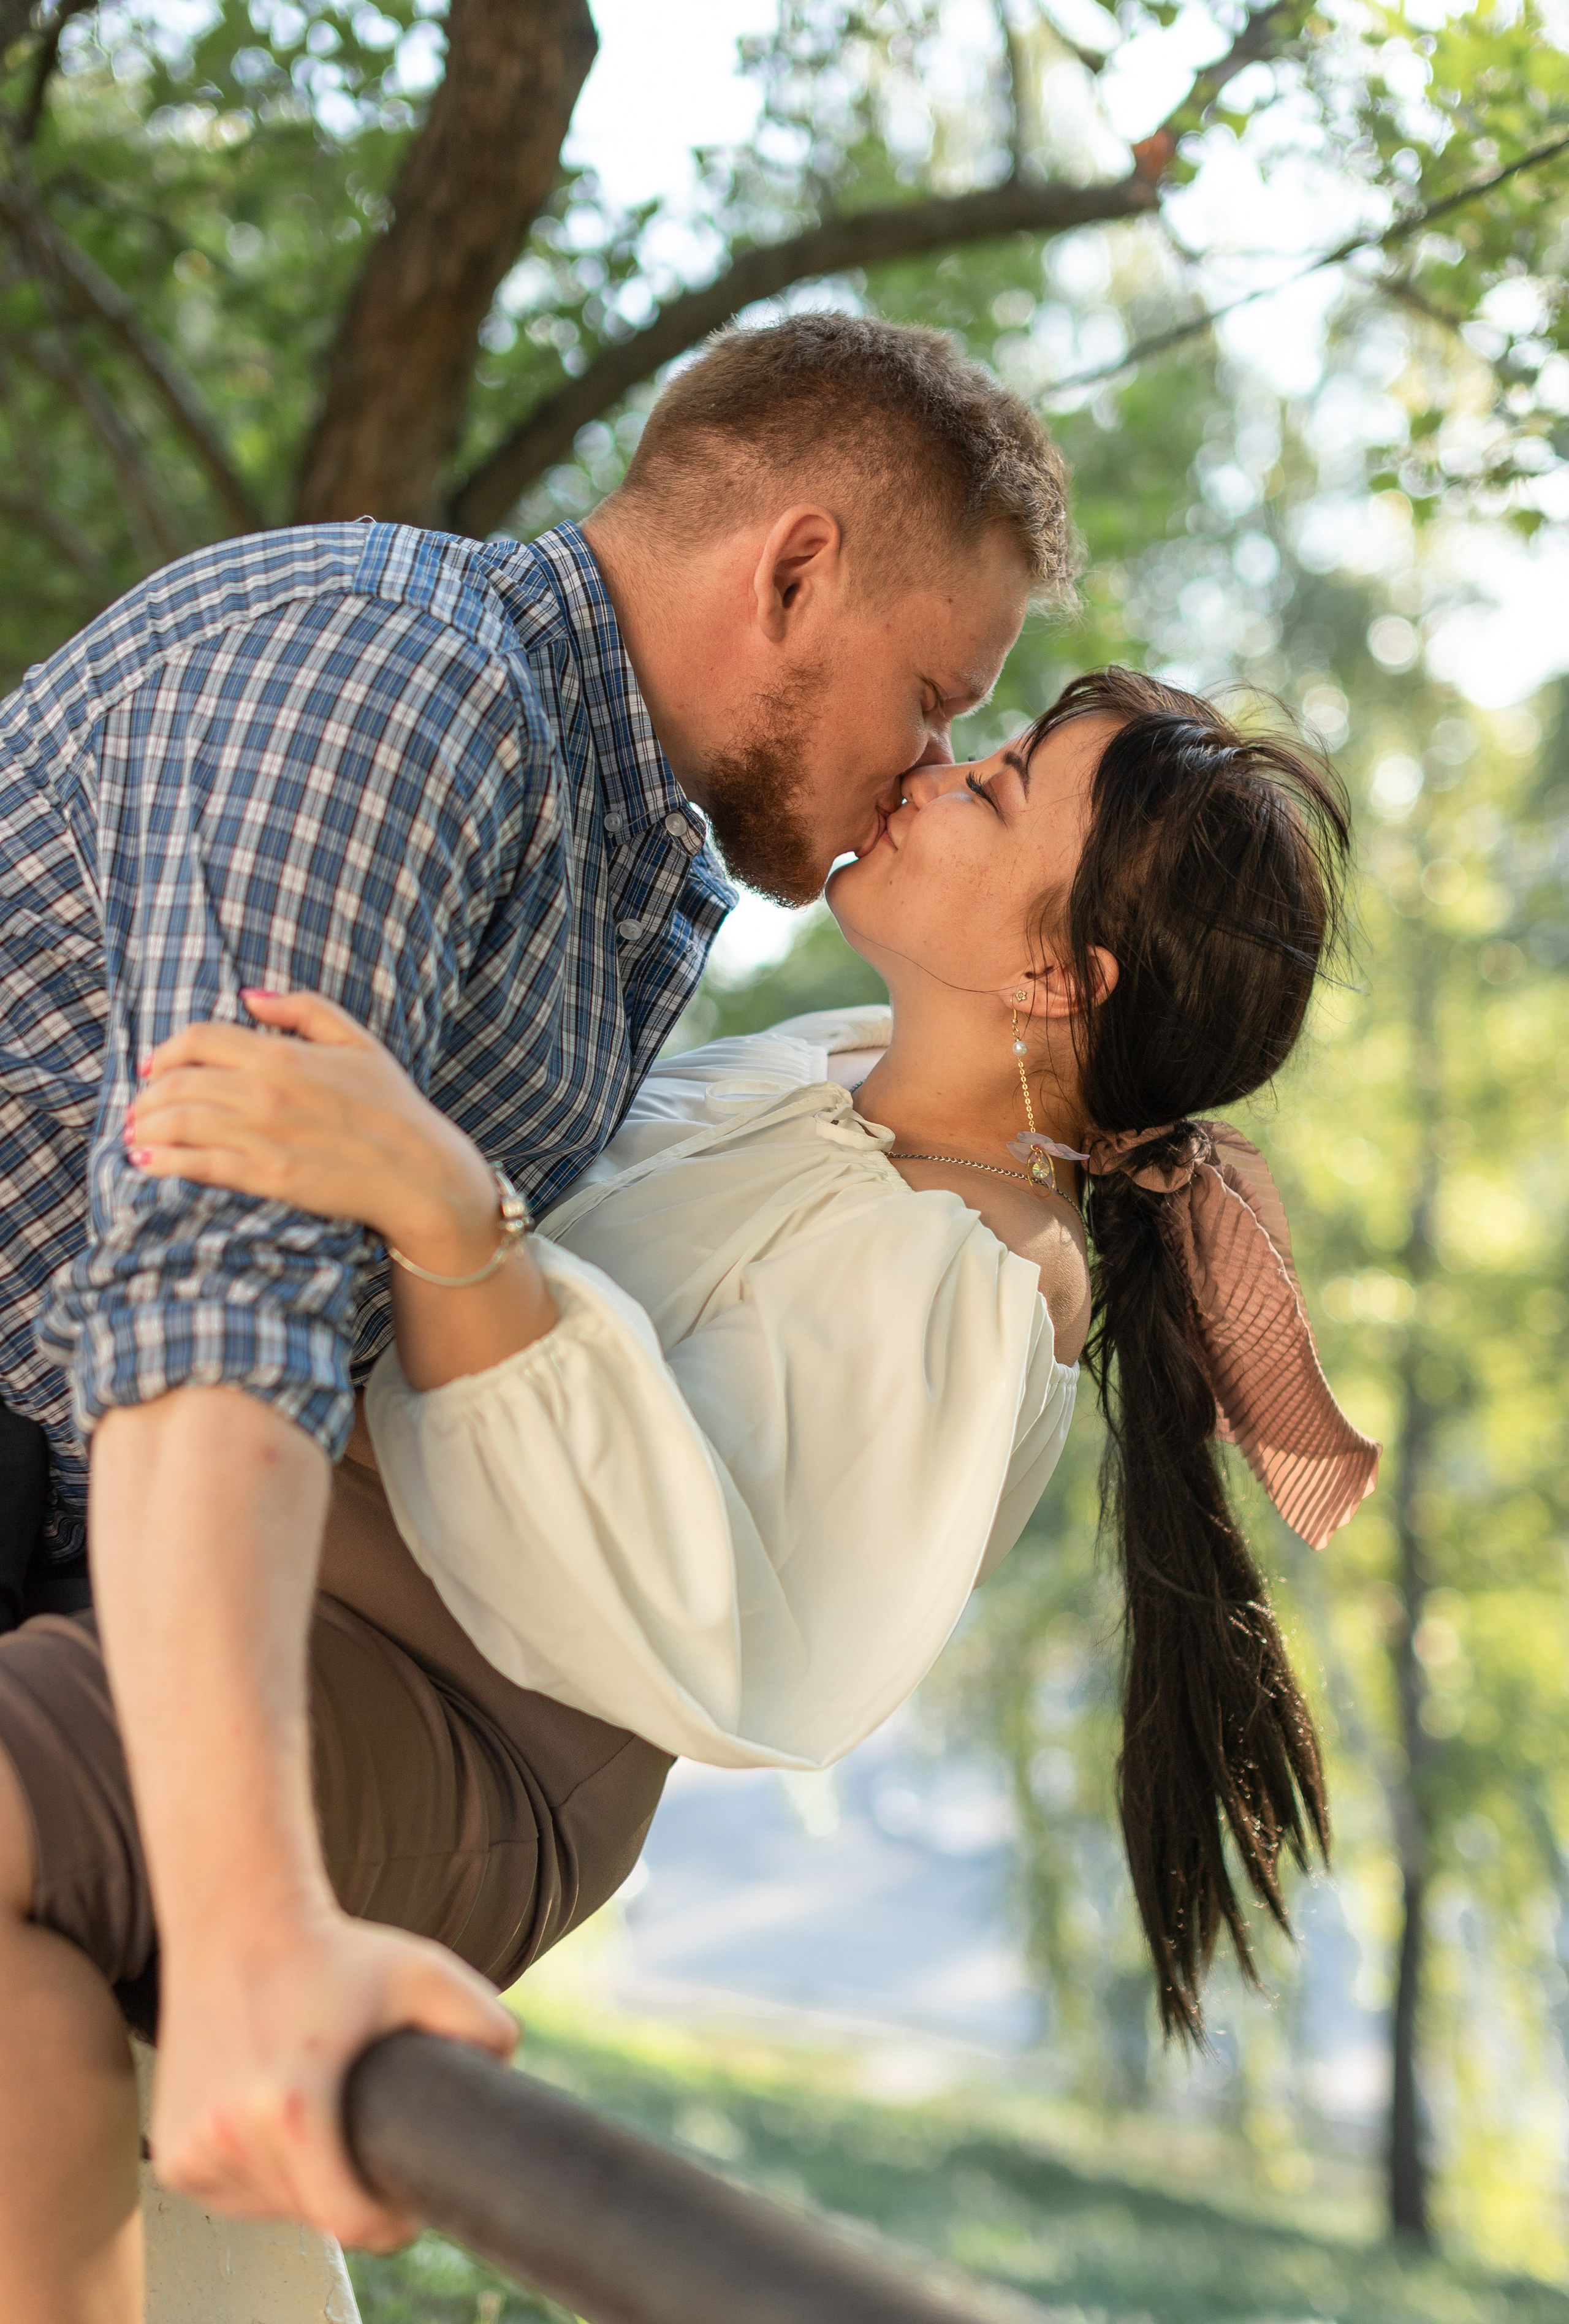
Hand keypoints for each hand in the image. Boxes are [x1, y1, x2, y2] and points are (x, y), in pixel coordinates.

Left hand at [129, 990, 499, 1270]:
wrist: (420, 1173)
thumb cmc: (392, 1106)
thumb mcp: (357, 1041)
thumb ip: (302, 1009)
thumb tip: (250, 997)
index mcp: (284, 1055)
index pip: (198, 1040)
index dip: (165, 1051)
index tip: (153, 1066)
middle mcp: (266, 1092)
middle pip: (178, 1084)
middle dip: (148, 1094)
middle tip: (140, 1106)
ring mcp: (264, 1137)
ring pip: (178, 1123)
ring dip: (146, 1126)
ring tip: (136, 1133)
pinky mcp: (267, 1178)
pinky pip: (197, 1165)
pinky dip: (162, 1161)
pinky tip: (147, 1161)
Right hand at [153, 1901, 517, 2245]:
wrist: (237, 1922)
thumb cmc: (333, 1951)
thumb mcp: (425, 1973)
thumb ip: (485, 2024)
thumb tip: (506, 2077)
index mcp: (290, 2107)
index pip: (348, 2220)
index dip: (390, 2225)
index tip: (408, 2206)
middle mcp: (230, 2134)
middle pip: (312, 2213)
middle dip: (348, 2193)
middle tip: (366, 2143)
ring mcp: (191, 2147)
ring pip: (270, 2208)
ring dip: (302, 2186)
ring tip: (321, 2121)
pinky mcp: (172, 2151)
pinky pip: (232, 2194)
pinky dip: (261, 2177)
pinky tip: (278, 2128)